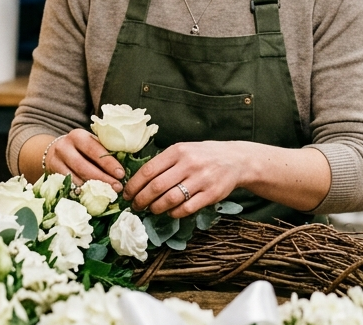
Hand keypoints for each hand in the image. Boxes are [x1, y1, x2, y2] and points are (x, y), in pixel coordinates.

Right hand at [44, 129, 124, 192]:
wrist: (55, 151)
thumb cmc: (81, 148)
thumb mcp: (91, 143)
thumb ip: (104, 150)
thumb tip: (127, 163)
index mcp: (78, 136)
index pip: (94, 149)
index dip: (108, 163)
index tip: (121, 174)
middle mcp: (65, 147)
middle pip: (84, 166)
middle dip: (102, 178)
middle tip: (117, 187)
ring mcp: (56, 161)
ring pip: (75, 178)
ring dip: (93, 188)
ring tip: (108, 194)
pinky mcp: (52, 174)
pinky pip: (69, 185)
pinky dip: (82, 192)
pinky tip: (93, 197)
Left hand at [123, 141, 243, 217]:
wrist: (235, 159)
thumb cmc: (202, 156)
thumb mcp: (183, 150)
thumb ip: (164, 162)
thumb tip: (138, 181)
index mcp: (178, 151)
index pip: (149, 170)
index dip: (134, 185)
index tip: (127, 194)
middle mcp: (189, 163)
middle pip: (156, 187)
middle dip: (141, 200)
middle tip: (136, 206)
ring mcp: (201, 179)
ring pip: (170, 199)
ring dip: (156, 208)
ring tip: (152, 210)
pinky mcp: (211, 194)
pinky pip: (186, 208)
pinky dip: (174, 213)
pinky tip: (170, 212)